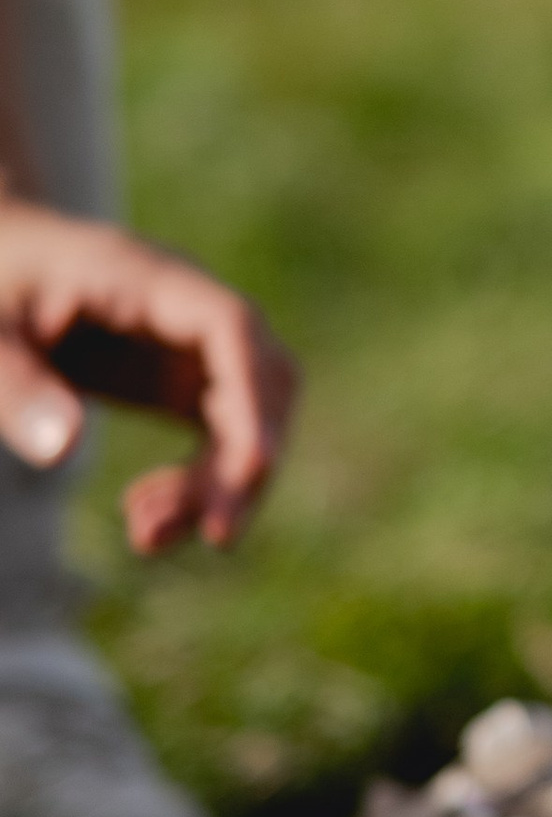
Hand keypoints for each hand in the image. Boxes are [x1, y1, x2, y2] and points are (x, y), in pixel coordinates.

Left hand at [0, 198, 298, 551]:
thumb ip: (18, 387)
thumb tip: (62, 451)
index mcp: (146, 279)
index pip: (230, 325)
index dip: (252, 393)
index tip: (253, 466)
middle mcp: (186, 309)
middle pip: (262, 377)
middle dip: (247, 458)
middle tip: (212, 536)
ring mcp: (190, 345)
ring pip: (250, 414)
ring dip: (222, 481)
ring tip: (146, 537)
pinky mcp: (180, 379)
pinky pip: (221, 433)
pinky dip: (200, 481)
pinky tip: (145, 515)